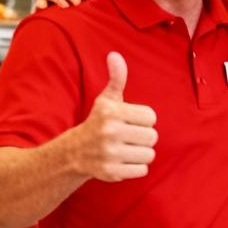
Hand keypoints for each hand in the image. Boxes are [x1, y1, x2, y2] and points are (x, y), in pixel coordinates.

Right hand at [70, 52, 157, 181]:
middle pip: (152, 137)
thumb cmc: (98, 122)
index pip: (151, 117)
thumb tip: (115, 55)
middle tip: (129, 136)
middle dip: (143, 137)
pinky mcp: (111, 172)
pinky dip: (135, 167)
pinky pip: (142, 170)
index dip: (143, 120)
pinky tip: (123, 161)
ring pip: (149, 155)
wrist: (75, 153)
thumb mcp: (106, 100)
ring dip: (141, 153)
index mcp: (111, 112)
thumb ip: (116, 78)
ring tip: (126, 148)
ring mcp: (110, 154)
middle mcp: (109, 132)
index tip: (130, 121)